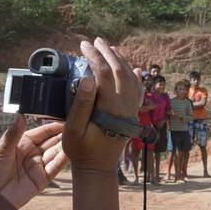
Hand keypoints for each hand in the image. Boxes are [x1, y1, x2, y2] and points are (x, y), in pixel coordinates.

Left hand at [0, 116, 67, 208]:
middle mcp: (31, 154)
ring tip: (76, 137)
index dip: (52, 126)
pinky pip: (54, 168)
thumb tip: (20, 114)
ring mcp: (37, 167)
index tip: (64, 119)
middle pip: (51, 142)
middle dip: (62, 135)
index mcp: (21, 144)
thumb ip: (13, 134)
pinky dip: (62, 160)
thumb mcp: (0, 150)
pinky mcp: (41, 180)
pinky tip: (69, 152)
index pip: (41, 132)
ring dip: (65, 146)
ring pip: (55, 154)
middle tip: (75, 127)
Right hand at [62, 38, 142, 172]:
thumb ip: (81, 104)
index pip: (102, 74)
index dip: (93, 56)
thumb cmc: (81, 150)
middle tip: (95, 40)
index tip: (82, 45)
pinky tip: (135, 70)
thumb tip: (88, 78)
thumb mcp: (73, 130)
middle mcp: (124, 107)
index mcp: (110, 108)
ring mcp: (130, 111)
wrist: (97, 169)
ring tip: (110, 48)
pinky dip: (136, 78)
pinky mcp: (131, 115)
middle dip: (107, 53)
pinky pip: (137, 92)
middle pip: (119, 71)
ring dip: (120, 61)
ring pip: (130, 78)